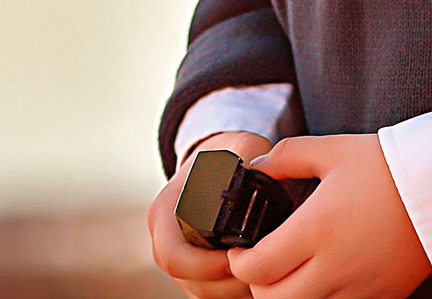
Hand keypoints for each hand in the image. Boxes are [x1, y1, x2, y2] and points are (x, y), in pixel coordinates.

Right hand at [147, 131, 273, 298]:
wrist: (221, 165)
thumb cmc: (230, 156)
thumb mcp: (239, 148)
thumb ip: (247, 156)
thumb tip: (256, 173)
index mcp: (165, 213)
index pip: (173, 256)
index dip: (207, 265)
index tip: (239, 257)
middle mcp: (166, 241)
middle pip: (191, 282)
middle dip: (229, 283)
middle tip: (261, 271)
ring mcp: (182, 261)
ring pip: (204, 294)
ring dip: (235, 291)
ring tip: (266, 276)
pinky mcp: (197, 274)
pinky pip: (215, 295)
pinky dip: (236, 292)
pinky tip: (261, 279)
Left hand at [225, 134, 431, 298]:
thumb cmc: (386, 167)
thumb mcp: (330, 150)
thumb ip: (286, 157)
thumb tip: (257, 168)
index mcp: (316, 229)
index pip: (257, 268)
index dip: (239, 262)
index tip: (241, 249)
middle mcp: (334, 266)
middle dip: (258, 284)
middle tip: (261, 263)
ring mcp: (359, 288)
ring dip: (288, 296)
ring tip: (289, 273)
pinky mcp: (380, 298)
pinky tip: (321, 279)